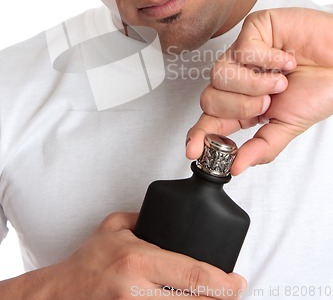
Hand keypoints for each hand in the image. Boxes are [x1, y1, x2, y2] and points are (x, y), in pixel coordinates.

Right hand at [48, 212, 245, 298]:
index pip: (191, 273)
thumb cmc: (88, 261)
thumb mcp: (113, 226)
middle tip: (235, 292)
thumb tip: (171, 215)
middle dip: (222, 299)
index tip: (238, 281)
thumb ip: (143, 217)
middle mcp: (138, 291)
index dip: (222, 282)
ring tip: (216, 298)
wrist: (60, 294)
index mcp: (137, 261)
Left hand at [186, 8, 332, 174]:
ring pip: (219, 74)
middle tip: (267, 102)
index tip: (193, 150)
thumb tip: (236, 167)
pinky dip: (269, 59)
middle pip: (209, 98)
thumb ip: (262, 147)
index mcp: (245, 103)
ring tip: (281, 81)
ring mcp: (243, 54)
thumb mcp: (289, 125)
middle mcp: (239, 79)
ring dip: (255, 84)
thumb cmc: (320, 87)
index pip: (211, 120)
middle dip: (239, 106)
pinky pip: (243, 49)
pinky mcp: (253, 29)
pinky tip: (286, 59)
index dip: (198, 134)